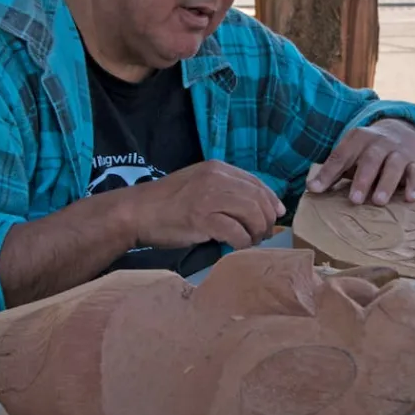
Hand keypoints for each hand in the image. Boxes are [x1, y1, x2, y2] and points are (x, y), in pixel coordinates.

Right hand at [122, 160, 284, 250]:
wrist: (137, 212)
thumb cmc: (168, 203)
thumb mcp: (198, 184)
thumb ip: (224, 190)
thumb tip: (258, 206)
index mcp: (217, 168)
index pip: (256, 182)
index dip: (271, 200)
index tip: (277, 215)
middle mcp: (215, 178)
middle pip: (258, 199)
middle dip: (266, 219)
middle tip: (263, 234)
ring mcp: (208, 197)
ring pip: (251, 214)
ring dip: (257, 232)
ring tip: (251, 241)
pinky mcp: (202, 218)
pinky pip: (236, 232)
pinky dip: (242, 242)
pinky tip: (238, 246)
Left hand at [306, 118, 414, 205]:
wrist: (402, 130)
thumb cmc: (368, 150)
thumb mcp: (350, 154)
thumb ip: (333, 170)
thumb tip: (312, 189)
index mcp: (358, 138)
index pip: (341, 155)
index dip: (328, 172)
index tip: (316, 189)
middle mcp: (379, 142)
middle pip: (370, 159)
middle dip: (362, 180)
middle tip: (355, 200)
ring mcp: (398, 151)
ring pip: (394, 165)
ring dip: (386, 184)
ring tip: (379, 201)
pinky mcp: (414, 161)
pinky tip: (411, 198)